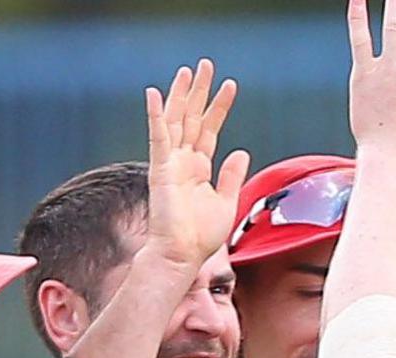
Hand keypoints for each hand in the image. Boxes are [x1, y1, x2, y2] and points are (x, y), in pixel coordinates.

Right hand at [144, 60, 250, 268]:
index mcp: (198, 168)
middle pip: (191, 117)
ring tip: (188, 70)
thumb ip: (232, 175)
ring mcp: (170, 163)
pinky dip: (155, 115)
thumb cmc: (200, 236)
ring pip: (175, 120)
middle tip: (205, 65)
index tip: (230, 85)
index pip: (209, 129)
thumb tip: (241, 151)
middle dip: (199, 91)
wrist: (182, 255)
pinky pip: (157, 137)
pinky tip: (154, 93)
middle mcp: (183, 161)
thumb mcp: (227, 201)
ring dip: (181, 94)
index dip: (219, 107)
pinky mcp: (160, 169)